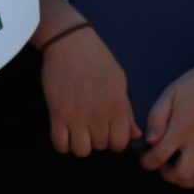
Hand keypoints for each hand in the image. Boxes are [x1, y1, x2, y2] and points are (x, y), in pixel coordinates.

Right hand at [40, 26, 138, 156]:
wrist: (71, 43)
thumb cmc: (98, 60)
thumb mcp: (119, 82)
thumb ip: (127, 111)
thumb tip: (135, 134)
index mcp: (118, 105)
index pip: (121, 142)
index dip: (116, 142)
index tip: (110, 133)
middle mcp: (99, 114)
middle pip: (101, 147)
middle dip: (98, 141)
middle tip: (93, 127)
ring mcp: (77, 116)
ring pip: (81, 150)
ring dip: (80, 144)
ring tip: (79, 131)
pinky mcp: (58, 115)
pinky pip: (60, 144)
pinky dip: (62, 144)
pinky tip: (65, 132)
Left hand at [138, 48, 193, 188]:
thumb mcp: (170, 94)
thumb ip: (156, 118)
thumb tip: (151, 142)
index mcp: (182, 127)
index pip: (158, 157)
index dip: (146, 162)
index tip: (145, 157)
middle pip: (181, 174)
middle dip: (166, 175)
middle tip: (163, 164)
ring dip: (185, 179)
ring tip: (179, 167)